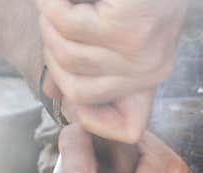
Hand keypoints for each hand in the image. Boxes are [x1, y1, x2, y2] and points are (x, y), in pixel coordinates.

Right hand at [37, 0, 188, 142]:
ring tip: (62, 2)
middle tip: (57, 20)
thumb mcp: (113, 32)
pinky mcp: (126, 28)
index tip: (69, 80)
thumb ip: (86, 61)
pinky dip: (52, 2)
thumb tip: (56, 94)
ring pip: (67, 55)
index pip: (129, 129)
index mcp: (152, 75)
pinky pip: (66, 25)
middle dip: (54, 53)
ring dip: (50, 22)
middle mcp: (153, 70)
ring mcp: (141, 52)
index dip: (94, 117)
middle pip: (78, 91)